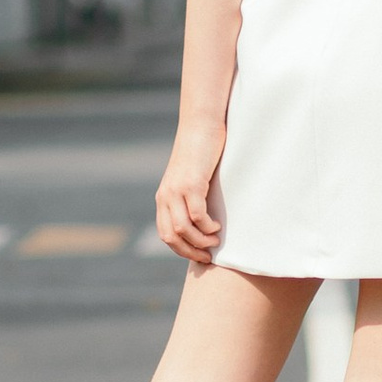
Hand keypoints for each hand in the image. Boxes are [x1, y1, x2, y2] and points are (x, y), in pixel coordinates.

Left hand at [155, 120, 226, 266]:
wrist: (201, 125)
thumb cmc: (201, 152)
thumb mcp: (191, 178)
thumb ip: (190, 197)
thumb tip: (203, 221)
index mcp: (163, 197)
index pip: (165, 234)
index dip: (181, 249)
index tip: (199, 255)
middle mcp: (166, 195)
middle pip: (171, 236)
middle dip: (190, 251)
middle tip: (208, 256)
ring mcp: (177, 189)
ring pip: (184, 229)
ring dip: (201, 240)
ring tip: (216, 240)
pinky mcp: (191, 183)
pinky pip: (197, 215)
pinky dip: (208, 226)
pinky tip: (217, 225)